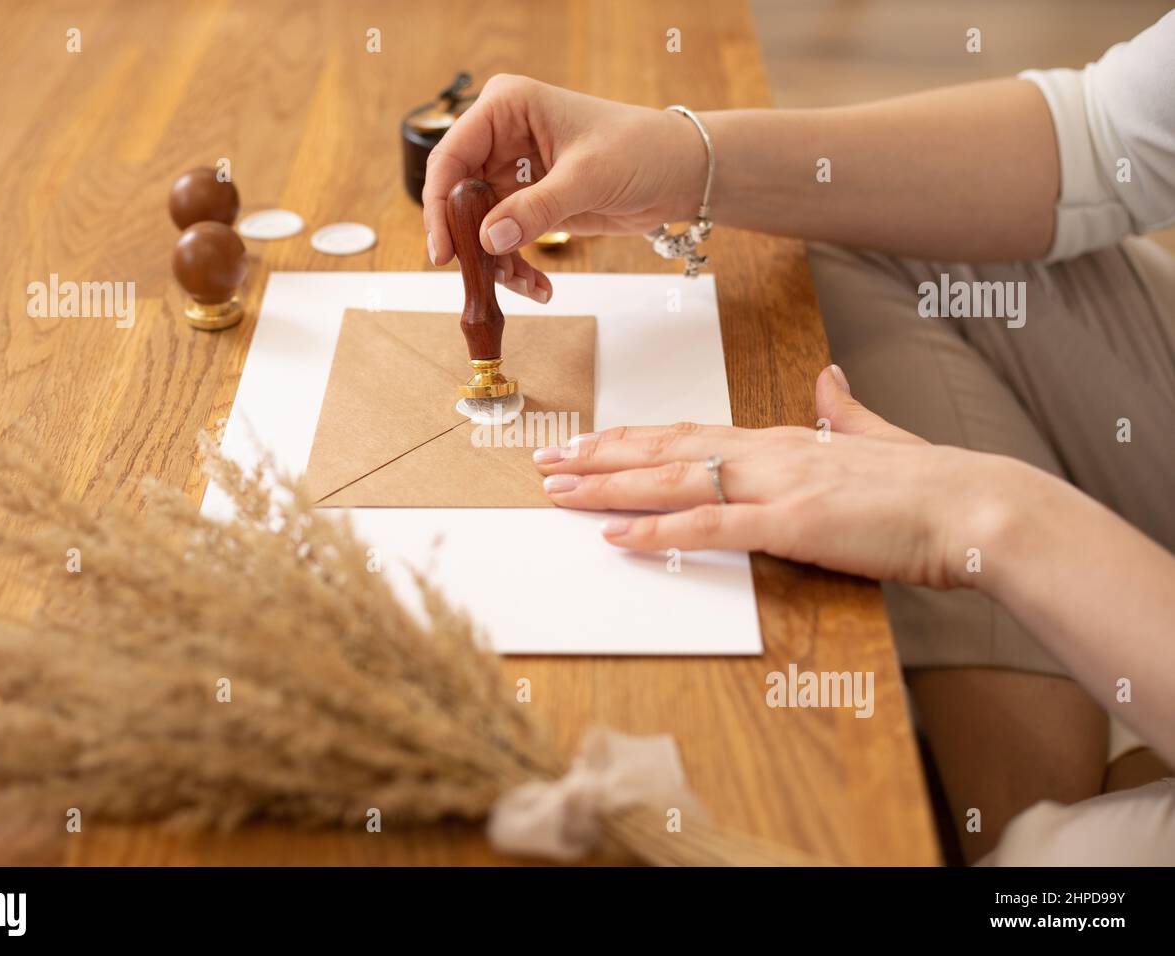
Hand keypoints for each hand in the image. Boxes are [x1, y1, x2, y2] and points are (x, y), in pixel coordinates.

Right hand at [422, 74, 707, 302]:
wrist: (678, 172)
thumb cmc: (640, 149)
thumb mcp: (586, 177)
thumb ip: (536, 209)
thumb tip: (488, 240)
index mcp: (506, 107)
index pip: (451, 157)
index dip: (439, 205)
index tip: (443, 252)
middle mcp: (502, 137)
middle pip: (459, 197)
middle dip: (471, 242)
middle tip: (483, 279)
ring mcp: (513, 172)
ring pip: (480, 226)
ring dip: (497, 263)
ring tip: (527, 286)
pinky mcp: (528, 203)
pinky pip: (504, 241)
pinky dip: (515, 267)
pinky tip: (539, 287)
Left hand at [533, 365, 1030, 589]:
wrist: (978, 507)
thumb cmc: (932, 486)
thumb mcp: (877, 439)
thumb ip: (844, 411)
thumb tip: (830, 379)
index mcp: (784, 438)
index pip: (689, 433)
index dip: (633, 438)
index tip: (590, 440)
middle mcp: (769, 452)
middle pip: (665, 450)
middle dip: (600, 455)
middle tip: (547, 460)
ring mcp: (777, 484)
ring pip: (671, 480)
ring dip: (607, 484)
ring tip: (557, 488)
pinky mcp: (792, 524)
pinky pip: (709, 526)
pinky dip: (656, 529)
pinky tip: (613, 533)